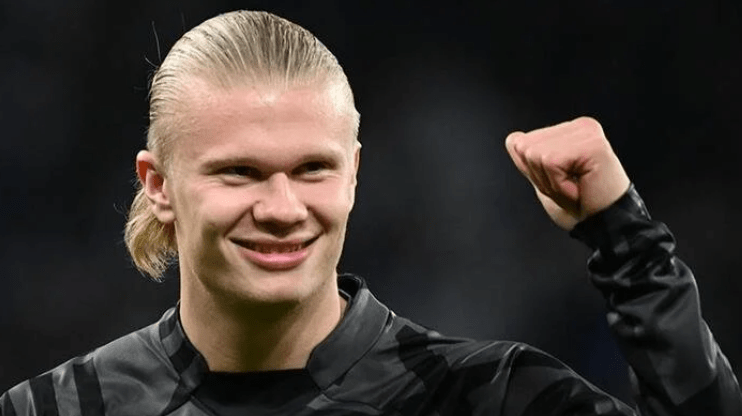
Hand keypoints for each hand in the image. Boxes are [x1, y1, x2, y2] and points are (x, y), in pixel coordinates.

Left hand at [505, 116, 630, 230]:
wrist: (604, 227)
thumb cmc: (580, 208)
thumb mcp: (545, 181)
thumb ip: (529, 160)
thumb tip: (513, 138)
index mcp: (568, 131)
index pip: (519, 143)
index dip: (532, 173)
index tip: (561, 184)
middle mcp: (579, 126)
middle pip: (524, 147)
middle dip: (540, 177)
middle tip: (569, 189)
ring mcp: (587, 132)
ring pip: (535, 154)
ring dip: (551, 183)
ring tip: (576, 189)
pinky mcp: (593, 144)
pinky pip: (551, 162)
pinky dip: (559, 185)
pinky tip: (580, 190)